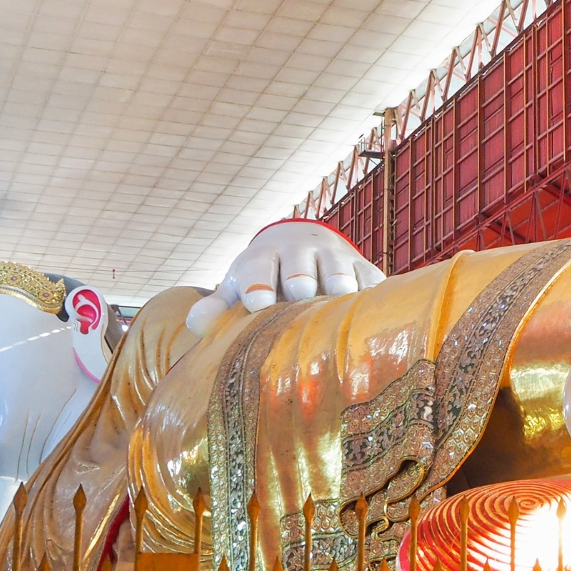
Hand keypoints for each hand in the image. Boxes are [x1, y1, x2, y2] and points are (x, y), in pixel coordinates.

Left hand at [186, 219, 386, 334]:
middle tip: (300, 293)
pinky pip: (372, 279)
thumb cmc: (264, 280)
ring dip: (339, 282)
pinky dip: (373, 293)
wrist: (303, 245)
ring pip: (339, 267)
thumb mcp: (238, 289)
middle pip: (300, 263)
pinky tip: (373, 311)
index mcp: (264, 257)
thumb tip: (197, 325)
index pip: (258, 267)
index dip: (258, 282)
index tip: (257, 302)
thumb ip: (218, 308)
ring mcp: (335, 258)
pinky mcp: (364, 269)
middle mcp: (300, 252)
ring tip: (340, 297)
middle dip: (300, 277)